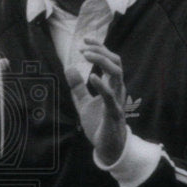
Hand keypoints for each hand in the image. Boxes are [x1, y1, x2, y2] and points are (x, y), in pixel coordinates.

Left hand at [64, 39, 127, 164]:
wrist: (106, 147)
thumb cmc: (98, 123)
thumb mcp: (83, 103)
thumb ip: (77, 87)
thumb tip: (68, 67)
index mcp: (112, 85)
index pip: (110, 60)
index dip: (99, 48)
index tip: (85, 40)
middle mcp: (118, 89)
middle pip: (116, 62)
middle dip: (101, 51)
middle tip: (84, 47)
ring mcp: (117, 99)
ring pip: (117, 73)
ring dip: (102, 62)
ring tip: (87, 56)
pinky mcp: (113, 113)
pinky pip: (110, 96)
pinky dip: (102, 85)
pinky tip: (91, 77)